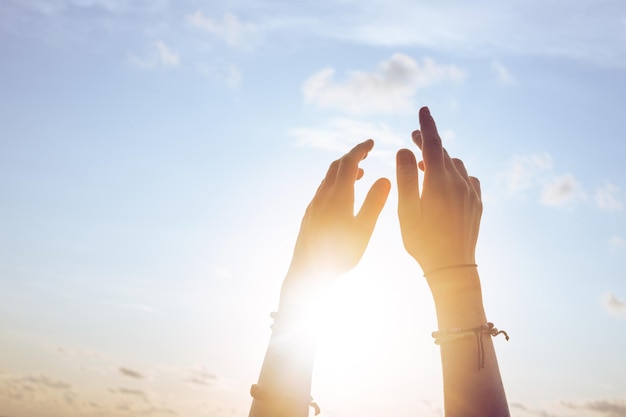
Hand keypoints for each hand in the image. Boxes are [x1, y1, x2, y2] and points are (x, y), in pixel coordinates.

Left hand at [284, 139, 389, 292]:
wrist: (307, 271)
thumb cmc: (339, 254)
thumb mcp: (363, 229)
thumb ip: (374, 203)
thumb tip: (385, 178)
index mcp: (338, 196)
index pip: (349, 162)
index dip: (360, 149)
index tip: (372, 142)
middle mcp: (323, 196)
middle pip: (336, 166)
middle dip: (352, 155)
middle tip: (367, 151)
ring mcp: (314, 204)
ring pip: (328, 178)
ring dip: (344, 169)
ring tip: (360, 171)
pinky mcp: (310, 214)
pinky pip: (323, 189)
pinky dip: (335, 182)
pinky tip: (342, 194)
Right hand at [396, 107, 481, 278]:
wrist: (453, 268)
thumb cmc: (423, 241)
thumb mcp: (406, 210)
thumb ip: (405, 177)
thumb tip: (404, 150)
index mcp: (439, 182)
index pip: (432, 144)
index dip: (426, 125)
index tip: (423, 109)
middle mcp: (459, 182)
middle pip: (442, 152)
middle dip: (427, 143)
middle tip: (412, 138)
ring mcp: (471, 192)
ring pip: (455, 164)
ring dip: (440, 159)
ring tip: (424, 165)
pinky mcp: (477, 203)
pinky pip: (468, 178)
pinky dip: (455, 173)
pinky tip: (447, 181)